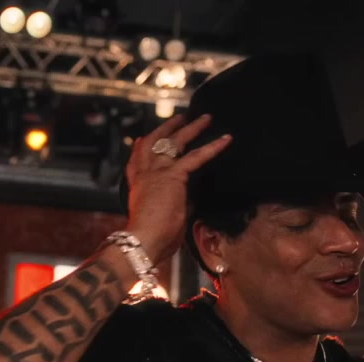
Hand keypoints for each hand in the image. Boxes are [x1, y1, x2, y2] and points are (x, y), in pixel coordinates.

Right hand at [125, 114, 232, 259]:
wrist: (144, 241)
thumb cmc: (152, 238)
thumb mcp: (162, 215)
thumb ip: (176, 202)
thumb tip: (192, 197)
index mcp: (139, 186)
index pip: (137, 161)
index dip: (140, 148)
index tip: (142, 138)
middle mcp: (145, 174)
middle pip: (154, 142)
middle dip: (167, 128)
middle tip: (180, 118)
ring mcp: (158, 172)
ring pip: (174, 141)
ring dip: (191, 128)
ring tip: (205, 118)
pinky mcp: (173, 175)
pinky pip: (196, 156)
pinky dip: (213, 147)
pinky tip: (226, 140)